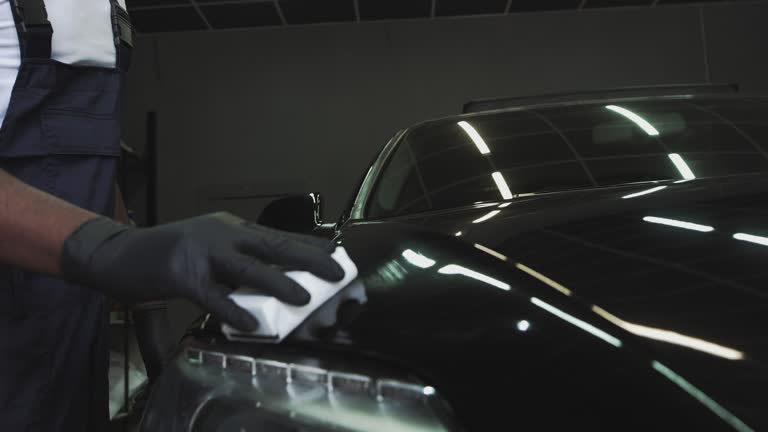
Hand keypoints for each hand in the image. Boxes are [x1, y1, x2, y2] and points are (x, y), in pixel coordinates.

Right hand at [60, 212, 343, 330]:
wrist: (117, 253)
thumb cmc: (167, 255)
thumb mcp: (207, 249)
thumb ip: (236, 262)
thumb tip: (270, 282)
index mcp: (229, 228)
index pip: (277, 236)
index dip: (309, 244)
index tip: (337, 252)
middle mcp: (221, 235)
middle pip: (273, 246)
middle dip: (308, 259)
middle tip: (337, 271)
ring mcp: (201, 252)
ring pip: (248, 268)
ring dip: (280, 283)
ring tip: (305, 298)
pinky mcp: (180, 274)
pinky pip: (213, 295)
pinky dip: (234, 310)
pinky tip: (251, 325)